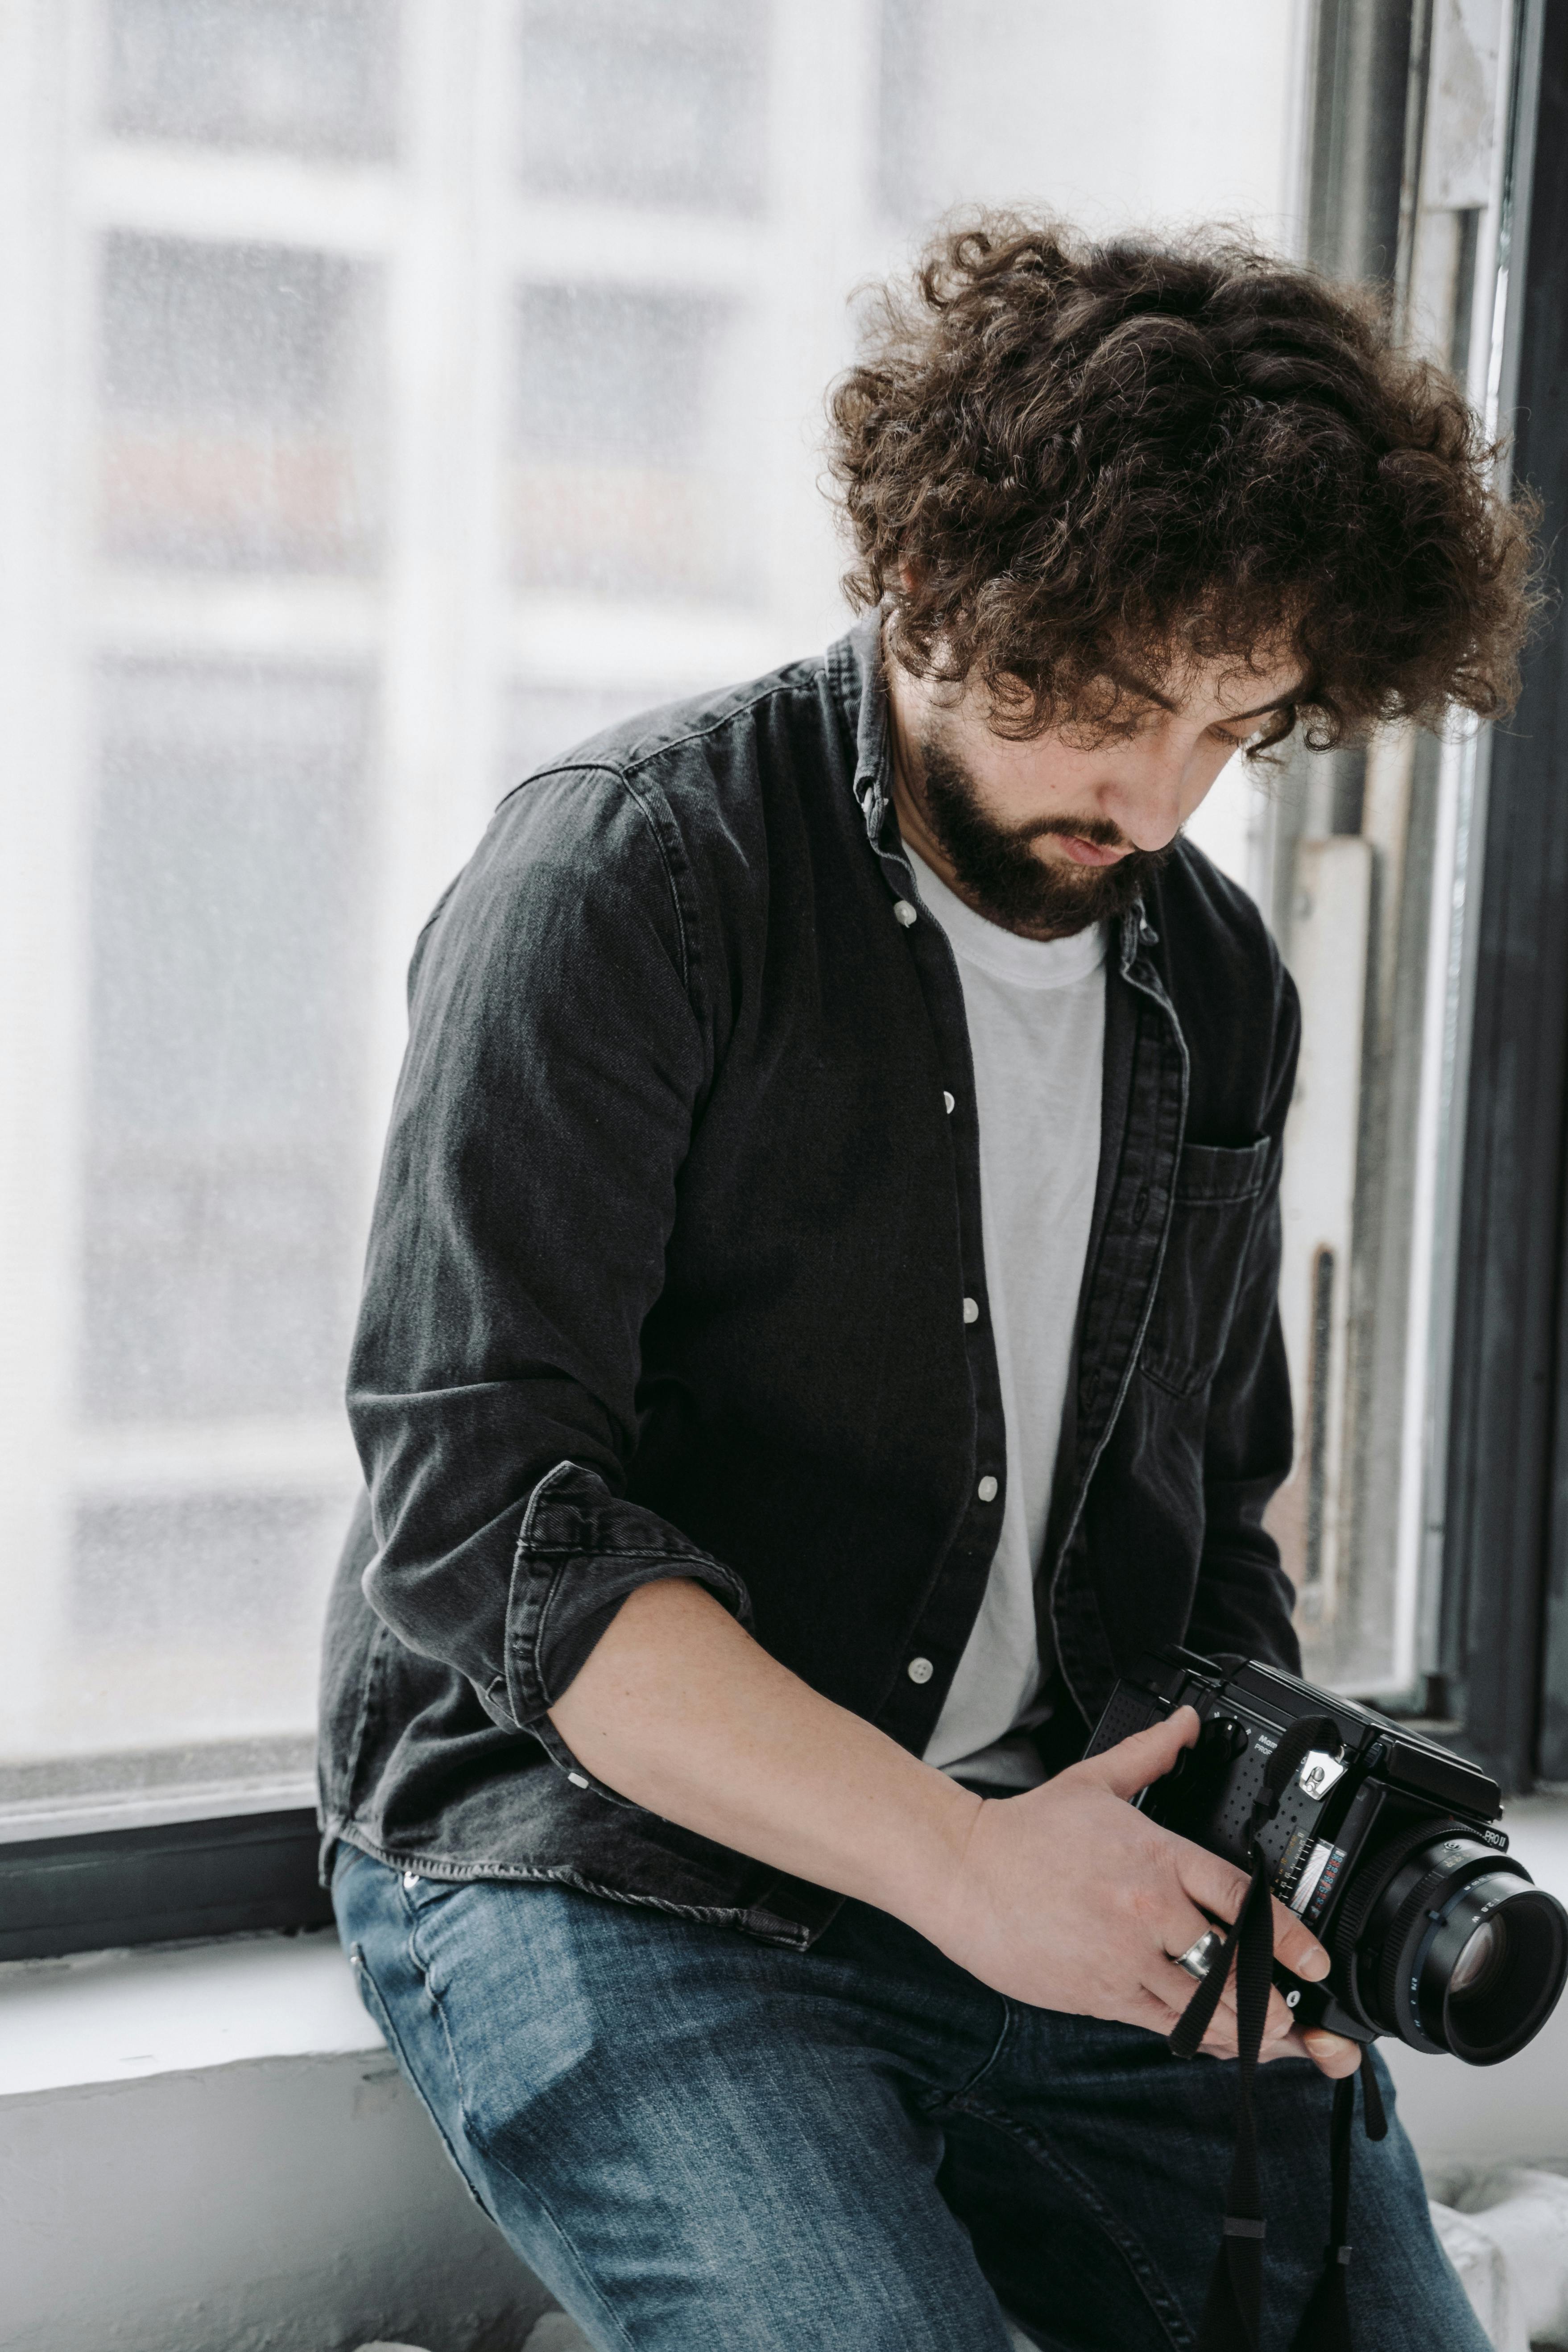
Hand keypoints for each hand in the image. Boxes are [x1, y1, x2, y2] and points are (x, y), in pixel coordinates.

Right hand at [919, 1706, 1361, 2078]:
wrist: (962, 1873)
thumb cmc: (1027, 1831)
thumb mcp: (1094, 1782)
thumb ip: (1150, 1753)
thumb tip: (1186, 1721)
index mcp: (1156, 1856)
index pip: (1242, 1900)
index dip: (1290, 1938)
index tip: (1315, 1964)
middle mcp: (1149, 1910)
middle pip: (1233, 1966)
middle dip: (1274, 2000)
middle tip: (1302, 2017)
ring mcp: (1125, 1957)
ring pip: (1204, 2007)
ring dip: (1246, 2029)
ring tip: (1275, 2041)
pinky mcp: (1100, 1992)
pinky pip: (1165, 2025)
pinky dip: (1198, 2036)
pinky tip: (1217, 2041)